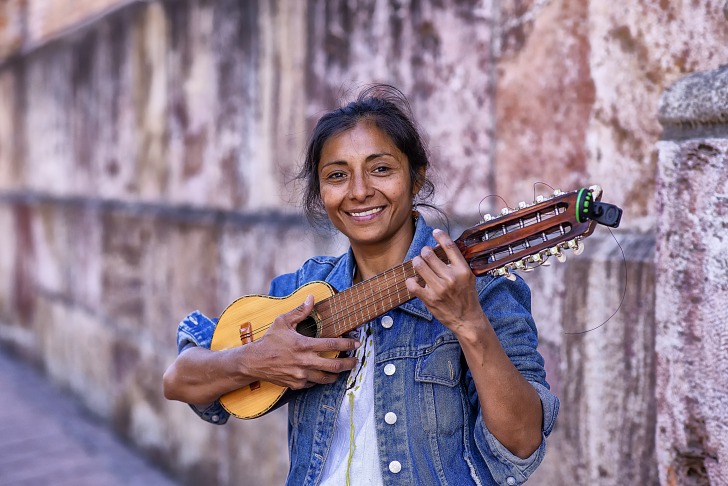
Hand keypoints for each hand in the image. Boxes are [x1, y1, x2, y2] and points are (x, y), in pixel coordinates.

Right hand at [244, 295, 359, 389]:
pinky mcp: (296, 384)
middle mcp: (304, 362)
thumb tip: (311, 297)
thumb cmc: (270, 340)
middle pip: (334, 366)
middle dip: (349, 363)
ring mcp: (301, 375)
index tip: (357, 343)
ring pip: (326, 378)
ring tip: (342, 370)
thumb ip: (300, 311)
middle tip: (356, 361)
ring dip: (336, 374)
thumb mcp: (283, 322)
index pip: (332, 345)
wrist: (254, 361)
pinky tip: (321, 373)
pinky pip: (313, 383)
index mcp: (304, 345)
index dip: (347, 344)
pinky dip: (318, 379)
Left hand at [405, 229, 486, 336]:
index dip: (440, 236)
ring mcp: (439, 289)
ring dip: (416, 262)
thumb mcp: (468, 277)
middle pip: (429, 254)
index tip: (435, 232)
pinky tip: (413, 280)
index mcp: (462, 270)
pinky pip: (412, 284)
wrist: (467, 319)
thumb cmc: (466, 296)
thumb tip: (442, 247)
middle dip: (424, 252)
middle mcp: (451, 278)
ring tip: (418, 263)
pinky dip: (410, 281)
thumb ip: (456, 263)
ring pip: (419, 265)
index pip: (449, 246)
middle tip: (424, 254)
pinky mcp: (430, 299)